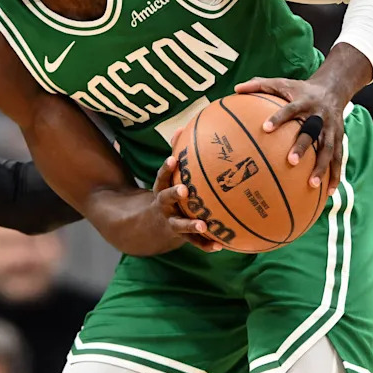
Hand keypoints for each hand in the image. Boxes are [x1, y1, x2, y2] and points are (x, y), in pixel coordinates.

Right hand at [151, 128, 223, 253]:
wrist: (152, 226)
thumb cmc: (168, 194)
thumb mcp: (168, 178)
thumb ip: (176, 154)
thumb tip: (182, 127)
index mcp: (161, 190)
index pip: (161, 176)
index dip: (166, 168)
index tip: (173, 159)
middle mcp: (164, 206)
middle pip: (165, 199)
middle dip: (174, 194)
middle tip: (184, 190)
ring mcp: (171, 222)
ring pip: (179, 224)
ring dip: (190, 225)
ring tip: (203, 225)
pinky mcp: (181, 236)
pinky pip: (194, 242)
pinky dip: (205, 244)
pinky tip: (220, 246)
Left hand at [235, 77, 345, 193]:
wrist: (333, 89)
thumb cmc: (299, 89)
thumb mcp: (281, 83)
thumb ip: (259, 85)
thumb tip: (236, 89)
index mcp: (304, 102)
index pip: (290, 109)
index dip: (279, 118)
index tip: (265, 128)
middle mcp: (319, 116)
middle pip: (312, 132)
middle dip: (302, 146)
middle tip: (290, 161)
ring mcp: (332, 129)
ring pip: (329, 149)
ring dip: (322, 167)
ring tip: (312, 184)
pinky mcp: (340, 138)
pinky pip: (338, 158)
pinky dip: (335, 174)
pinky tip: (329, 192)